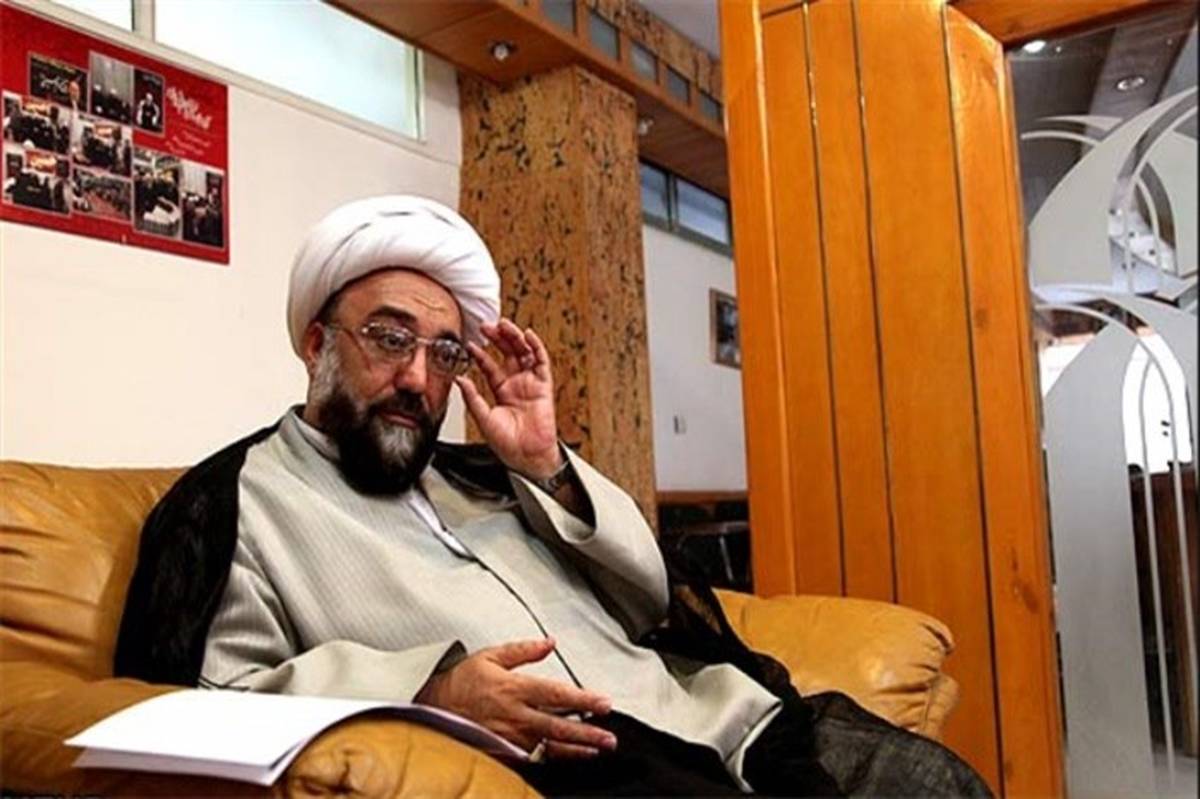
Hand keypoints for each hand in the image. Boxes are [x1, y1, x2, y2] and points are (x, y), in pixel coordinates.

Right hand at [415, 638, 616, 759]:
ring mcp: (510, 737)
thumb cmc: (461, 682)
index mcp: (514, 688)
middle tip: (609, 736)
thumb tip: (549, 642)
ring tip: (598, 748)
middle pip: (558, 725)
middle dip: (587, 732)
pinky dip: (556, 757)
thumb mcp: (491, 656)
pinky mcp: (504, 751)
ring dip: (576, 747)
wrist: (432, 706)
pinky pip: (535, 757)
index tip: (603, 704)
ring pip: (550, 745)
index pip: (556, 695)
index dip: (583, 700)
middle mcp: (515, 715)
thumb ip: (523, 650)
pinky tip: (571, 755)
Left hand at [457, 319, 562, 479]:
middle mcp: (516, 384)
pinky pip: (542, 362)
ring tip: (504, 325)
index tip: (471, 343)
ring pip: (523, 353)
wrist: (526, 456)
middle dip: (498, 338)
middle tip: (486, 326)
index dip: (481, 354)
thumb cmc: (507, 444)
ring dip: (515, 337)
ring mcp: (530, 383)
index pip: (490, 366)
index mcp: (501, 391)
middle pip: (507, 354)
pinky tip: (528, 335)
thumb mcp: (483, 418)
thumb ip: (472, 397)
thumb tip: (459, 379)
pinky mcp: (544, 386)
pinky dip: (536, 347)